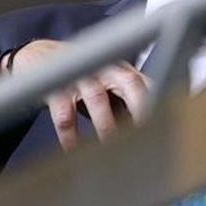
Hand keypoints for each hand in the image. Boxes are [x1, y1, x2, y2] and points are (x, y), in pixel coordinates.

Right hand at [1, 39, 149, 150]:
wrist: (37, 56)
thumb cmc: (81, 77)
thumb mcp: (107, 86)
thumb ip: (127, 104)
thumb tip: (150, 131)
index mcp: (122, 70)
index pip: (148, 83)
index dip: (160, 101)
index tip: (167, 124)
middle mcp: (105, 68)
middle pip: (129, 83)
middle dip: (140, 108)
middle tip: (144, 134)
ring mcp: (80, 74)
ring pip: (97, 97)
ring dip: (105, 124)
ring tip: (109, 147)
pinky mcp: (55, 84)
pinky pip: (64, 111)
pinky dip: (69, 133)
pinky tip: (72, 148)